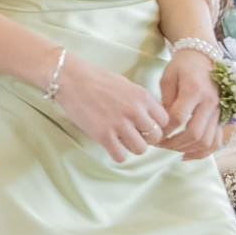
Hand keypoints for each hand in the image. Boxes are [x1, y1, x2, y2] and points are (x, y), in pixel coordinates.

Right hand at [53, 54, 170, 163]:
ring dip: (131, 147)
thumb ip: (140, 101)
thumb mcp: (126, 85)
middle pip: (156, 137)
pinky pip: (120, 156)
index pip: (165, 121)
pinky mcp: (103, 135)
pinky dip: (117, 154)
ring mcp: (119, 124)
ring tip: (120, 140)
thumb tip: (150, 117)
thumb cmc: (96, 80)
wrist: (70, 78)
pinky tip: (110, 145)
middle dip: (146, 138)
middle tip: (133, 135)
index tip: (145, 127)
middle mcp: (135, 110)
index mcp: (143, 97)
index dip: (156, 126)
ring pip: (140, 149)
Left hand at [156, 50, 221, 159]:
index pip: (179, 117)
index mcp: (194, 90)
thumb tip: (161, 123)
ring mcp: (218, 112)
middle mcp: (210, 103)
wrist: (203, 57)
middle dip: (173, 143)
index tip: (152, 131)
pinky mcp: (220, 118)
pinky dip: (202, 152)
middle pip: (194, 133)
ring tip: (170, 148)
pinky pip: (215, 141)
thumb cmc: (182, 66)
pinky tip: (186, 154)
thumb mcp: (168, 77)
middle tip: (159, 144)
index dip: (164, 129)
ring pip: (206, 141)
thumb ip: (165, 100)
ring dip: (186, 149)